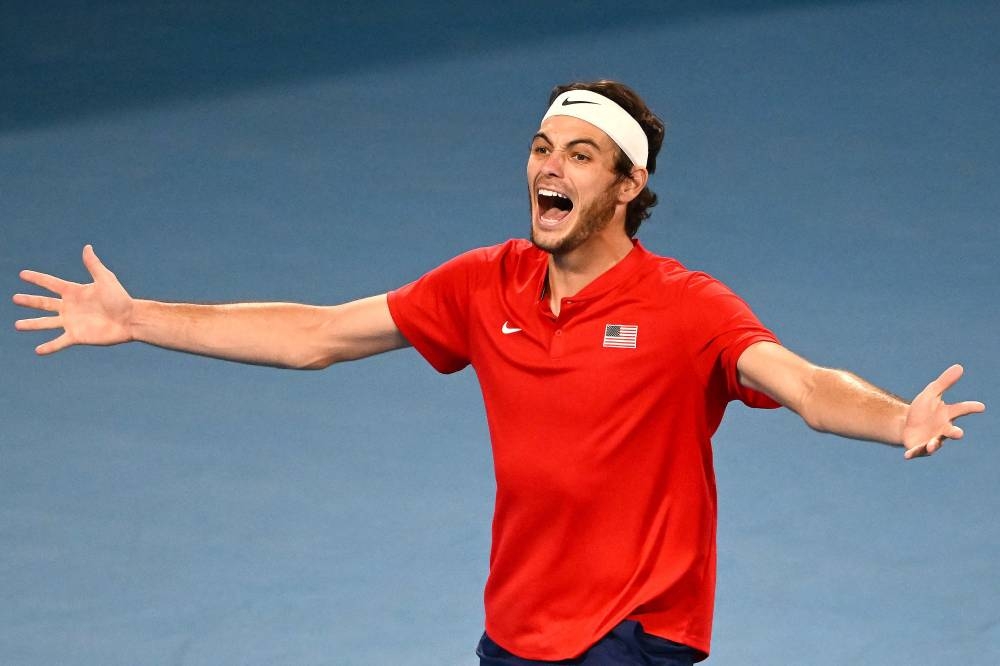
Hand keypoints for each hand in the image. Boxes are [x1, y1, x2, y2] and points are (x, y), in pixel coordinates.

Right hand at [13, 245, 133, 354]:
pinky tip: (38, 350)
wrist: (130, 319)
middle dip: (29, 301)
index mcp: (74, 292)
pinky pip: (59, 342)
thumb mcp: (105, 279)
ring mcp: (72, 322)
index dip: (37, 278)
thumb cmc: (120, 298)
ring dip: (32, 324)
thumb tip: (87, 247)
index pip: (51, 283)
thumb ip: (93, 265)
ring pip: (46, 323)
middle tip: (15, 299)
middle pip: (44, 303)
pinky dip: (48, 347)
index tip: (22, 274)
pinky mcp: (76, 336)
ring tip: (17, 325)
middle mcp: (70, 307)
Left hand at [902, 364, 985, 458]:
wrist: (905, 425)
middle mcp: (942, 429)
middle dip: (955, 433)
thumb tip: (960, 366)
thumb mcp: (931, 393)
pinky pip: (916, 451)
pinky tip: (906, 455)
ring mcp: (932, 440)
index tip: (981, 406)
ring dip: (933, 445)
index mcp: (947, 415)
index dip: (970, 408)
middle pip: (951, 432)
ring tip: (931, 445)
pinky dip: (913, 453)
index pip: (961, 409)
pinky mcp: (919, 448)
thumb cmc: (922, 409)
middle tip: (959, 433)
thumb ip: (944, 382)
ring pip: (935, 444)